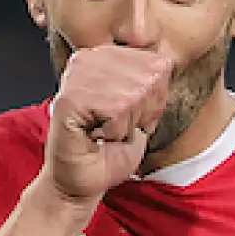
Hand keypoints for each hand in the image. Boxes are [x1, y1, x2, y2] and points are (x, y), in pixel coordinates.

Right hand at [43, 45, 171, 202]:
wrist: (84, 180)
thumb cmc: (112, 148)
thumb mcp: (144, 108)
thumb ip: (154, 81)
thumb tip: (166, 64)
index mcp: (107, 55)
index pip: (158, 64)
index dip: (154, 99)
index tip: (133, 115)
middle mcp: (88, 58)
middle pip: (149, 79)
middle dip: (142, 112)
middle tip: (119, 127)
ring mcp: (76, 76)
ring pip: (133, 95)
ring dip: (127, 124)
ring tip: (107, 131)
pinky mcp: (69, 99)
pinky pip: (116, 110)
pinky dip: (115, 132)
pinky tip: (97, 135)